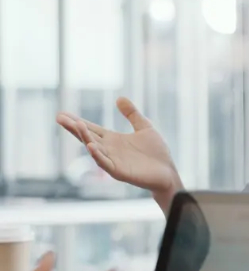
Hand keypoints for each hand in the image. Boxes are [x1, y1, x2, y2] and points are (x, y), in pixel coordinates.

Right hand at [57, 97, 182, 200]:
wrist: (168, 172)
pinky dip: (97, 155)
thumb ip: (132, 114)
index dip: (77, 121)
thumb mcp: (145, 127)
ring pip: (94, 149)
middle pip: (88, 137)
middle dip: (74, 127)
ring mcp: (113, 161)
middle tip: (59, 117)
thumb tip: (119, 98)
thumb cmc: (156, 152)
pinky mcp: (119, 171)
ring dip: (85, 137)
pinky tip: (90, 146)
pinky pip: (105, 163)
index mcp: (113, 140)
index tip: (62, 114)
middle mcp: (109, 150)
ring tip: (77, 125)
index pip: (92, 129)